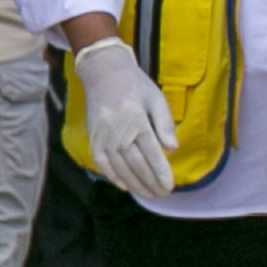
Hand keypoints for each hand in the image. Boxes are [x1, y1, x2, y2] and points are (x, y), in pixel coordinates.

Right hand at [72, 38, 178, 200]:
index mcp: (136, 120)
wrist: (104, 72)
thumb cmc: (135, 86)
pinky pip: (102, 162)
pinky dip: (112, 176)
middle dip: (150, 182)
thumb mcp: (156, 98)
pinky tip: (124, 186)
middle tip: (162, 194)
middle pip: (136, 164)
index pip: (151, 152)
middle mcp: (118, 130)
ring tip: (148, 194)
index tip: (170, 186)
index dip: (161, 172)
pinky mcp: (93, 137)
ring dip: (134, 184)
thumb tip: (173, 148)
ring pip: (120, 167)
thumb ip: (164, 123)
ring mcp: (103, 136)